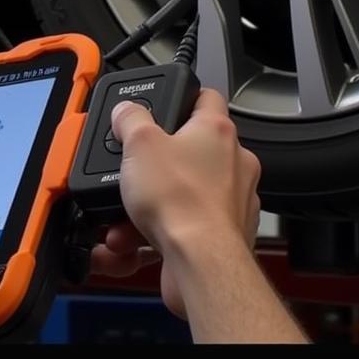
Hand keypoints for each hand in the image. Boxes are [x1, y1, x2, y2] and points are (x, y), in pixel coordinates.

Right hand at [91, 89, 260, 317]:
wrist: (201, 262)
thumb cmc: (181, 202)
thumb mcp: (138, 143)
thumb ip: (130, 118)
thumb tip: (127, 110)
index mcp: (217, 130)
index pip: (207, 97)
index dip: (184, 95)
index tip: (167, 102)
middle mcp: (234, 162)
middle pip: (190, 149)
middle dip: (155, 163)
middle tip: (134, 167)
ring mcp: (234, 200)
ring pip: (184, 191)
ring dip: (151, 201)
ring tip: (124, 212)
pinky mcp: (226, 234)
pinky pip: (186, 224)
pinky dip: (160, 229)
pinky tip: (133, 236)